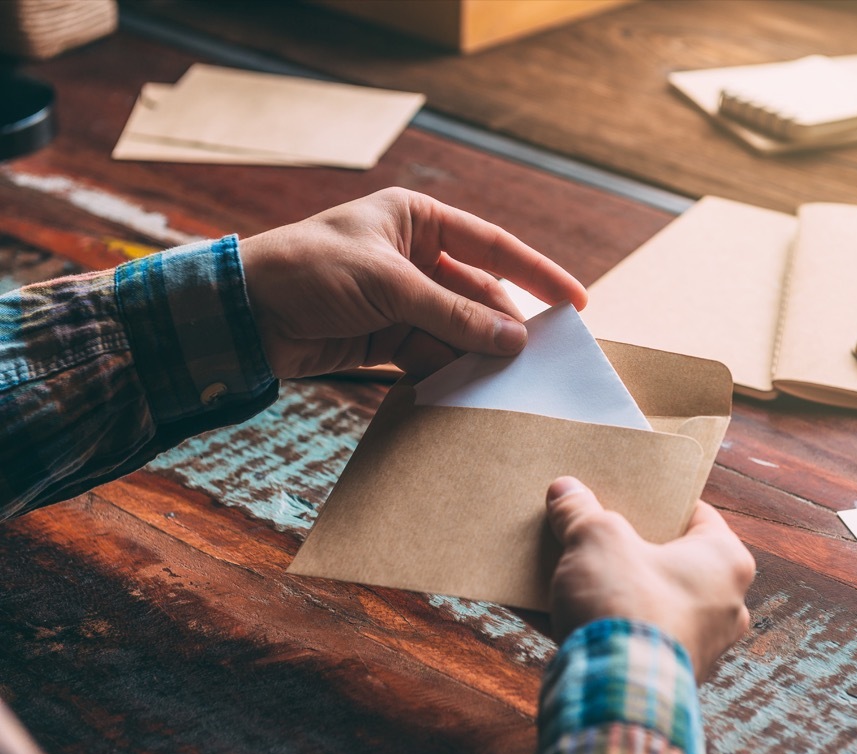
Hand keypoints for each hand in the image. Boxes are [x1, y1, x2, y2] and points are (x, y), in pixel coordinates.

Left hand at [239, 188, 587, 378]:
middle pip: (478, 294)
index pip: (493, 246)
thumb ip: (453, 314)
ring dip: (477, 355)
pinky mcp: (384, 337)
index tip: (577, 302)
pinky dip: (447, 372)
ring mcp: (400, 299)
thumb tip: (514, 339)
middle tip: (541, 360)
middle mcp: (414, 256)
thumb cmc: (310, 271)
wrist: (241, 313)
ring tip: (508, 384)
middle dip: (504, 326)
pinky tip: (467, 391)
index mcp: (417, 220)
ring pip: (456, 329)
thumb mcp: (389, 286)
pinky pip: (430, 355)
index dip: (537, 274)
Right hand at [545, 477, 755, 679]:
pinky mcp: (666, 676)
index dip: (656, 501)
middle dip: (628, 546)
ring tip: (565, 570)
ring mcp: (698, 645)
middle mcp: (724, 606)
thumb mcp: (596, 538)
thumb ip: (580, 511)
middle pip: (669, 560)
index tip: (626, 494)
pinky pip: (629, 637)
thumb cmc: (626, 605)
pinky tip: (548, 611)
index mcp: (726, 561)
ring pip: (648, 601)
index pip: (696, 514)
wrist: (616, 695)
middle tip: (593, 530)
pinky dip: (598, 624)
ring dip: (609, 587)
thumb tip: (564, 490)